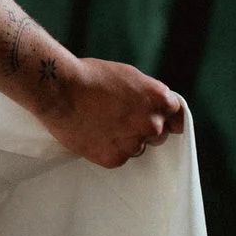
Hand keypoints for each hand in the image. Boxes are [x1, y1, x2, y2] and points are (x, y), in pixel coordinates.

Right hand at [40, 57, 184, 167]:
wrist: (60, 90)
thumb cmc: (91, 77)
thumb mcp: (128, 76)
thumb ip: (147, 95)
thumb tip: (153, 108)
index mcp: (160, 100)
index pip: (175, 115)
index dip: (161, 114)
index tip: (150, 116)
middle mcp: (152, 124)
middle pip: (158, 133)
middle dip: (142, 127)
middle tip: (119, 118)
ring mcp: (135, 144)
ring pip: (136, 146)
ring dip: (124, 139)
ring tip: (99, 123)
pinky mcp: (115, 159)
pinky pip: (117, 156)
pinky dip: (107, 148)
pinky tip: (92, 133)